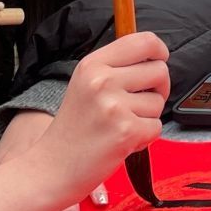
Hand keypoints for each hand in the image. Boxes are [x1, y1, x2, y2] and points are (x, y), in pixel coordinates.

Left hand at [0, 111, 106, 210]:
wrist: (38, 110)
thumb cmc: (19, 140)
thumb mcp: (0, 156)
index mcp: (17, 163)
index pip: (19, 196)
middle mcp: (41, 162)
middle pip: (47, 195)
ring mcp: (64, 157)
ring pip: (71, 186)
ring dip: (71, 210)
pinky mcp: (84, 152)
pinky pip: (93, 171)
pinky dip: (97, 188)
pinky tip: (98, 201)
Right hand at [16, 32, 168, 210]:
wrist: (51, 168)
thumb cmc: (73, 129)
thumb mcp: (86, 84)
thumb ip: (116, 67)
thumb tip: (156, 55)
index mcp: (92, 64)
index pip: (143, 41)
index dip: (159, 51)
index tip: (159, 60)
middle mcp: (102, 80)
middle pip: (159, 70)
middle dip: (157, 89)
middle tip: (136, 104)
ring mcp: (114, 105)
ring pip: (159, 102)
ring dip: (147, 117)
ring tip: (119, 126)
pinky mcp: (126, 130)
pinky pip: (156, 127)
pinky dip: (144, 138)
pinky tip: (121, 141)